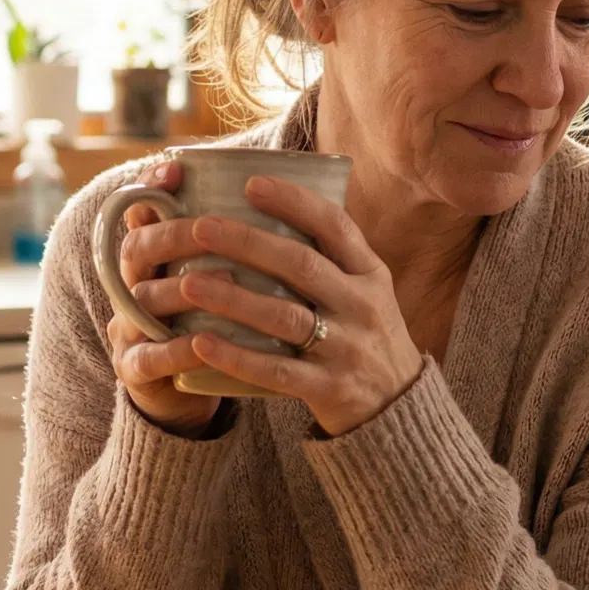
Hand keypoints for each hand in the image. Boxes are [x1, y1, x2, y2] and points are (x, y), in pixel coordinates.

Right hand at [106, 156, 220, 435]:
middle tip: (208, 229)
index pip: (140, 212)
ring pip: (143, 301)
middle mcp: (134, 286)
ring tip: (226, 280)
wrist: (188, 390)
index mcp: (154, 258)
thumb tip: (282, 188)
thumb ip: (237, 241)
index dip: (151, 188)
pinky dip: (176, 349)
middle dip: (170, 235)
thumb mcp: (221, 279)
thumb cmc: (214, 323)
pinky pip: (150, 358)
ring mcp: (129, 329)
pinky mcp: (135, 371)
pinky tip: (202, 343)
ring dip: (181, 290)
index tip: (176, 170)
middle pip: (136, 250)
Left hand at [173, 173, 423, 436]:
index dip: (293, 201)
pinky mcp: (329, 388)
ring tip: (188, 282)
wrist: (399, 406)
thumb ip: (332, 257)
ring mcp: (347, 348)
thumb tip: (275, 206)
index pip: (335, 225)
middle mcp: (362, 305)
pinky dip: (237, 356)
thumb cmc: (366, 336)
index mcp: (370, 273)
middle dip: (247, 243)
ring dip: (233, 298)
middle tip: (200, 227)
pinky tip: (201, 342)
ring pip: (284, 317)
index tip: (251, 183)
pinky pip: (277, 370)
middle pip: (301, 265)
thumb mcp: (368, 290)